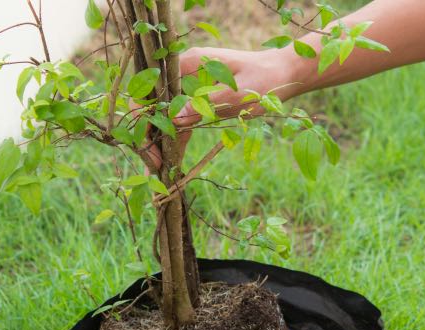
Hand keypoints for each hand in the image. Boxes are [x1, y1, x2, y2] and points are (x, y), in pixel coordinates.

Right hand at [144, 47, 297, 170]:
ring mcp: (187, 89)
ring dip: (158, 142)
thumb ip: (205, 105)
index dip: (142, 117)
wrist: (281, 76)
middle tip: (154, 166)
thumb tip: (175, 119)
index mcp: (186, 64)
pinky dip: (173, 141)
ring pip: (161, 118)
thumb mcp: (237, 94)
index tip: (147, 143)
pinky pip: (178, 123)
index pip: (149, 89)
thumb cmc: (264, 79)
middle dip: (147, 135)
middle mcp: (181, 75)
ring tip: (159, 170)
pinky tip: (170, 163)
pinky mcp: (195, 103)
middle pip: (151, 106)